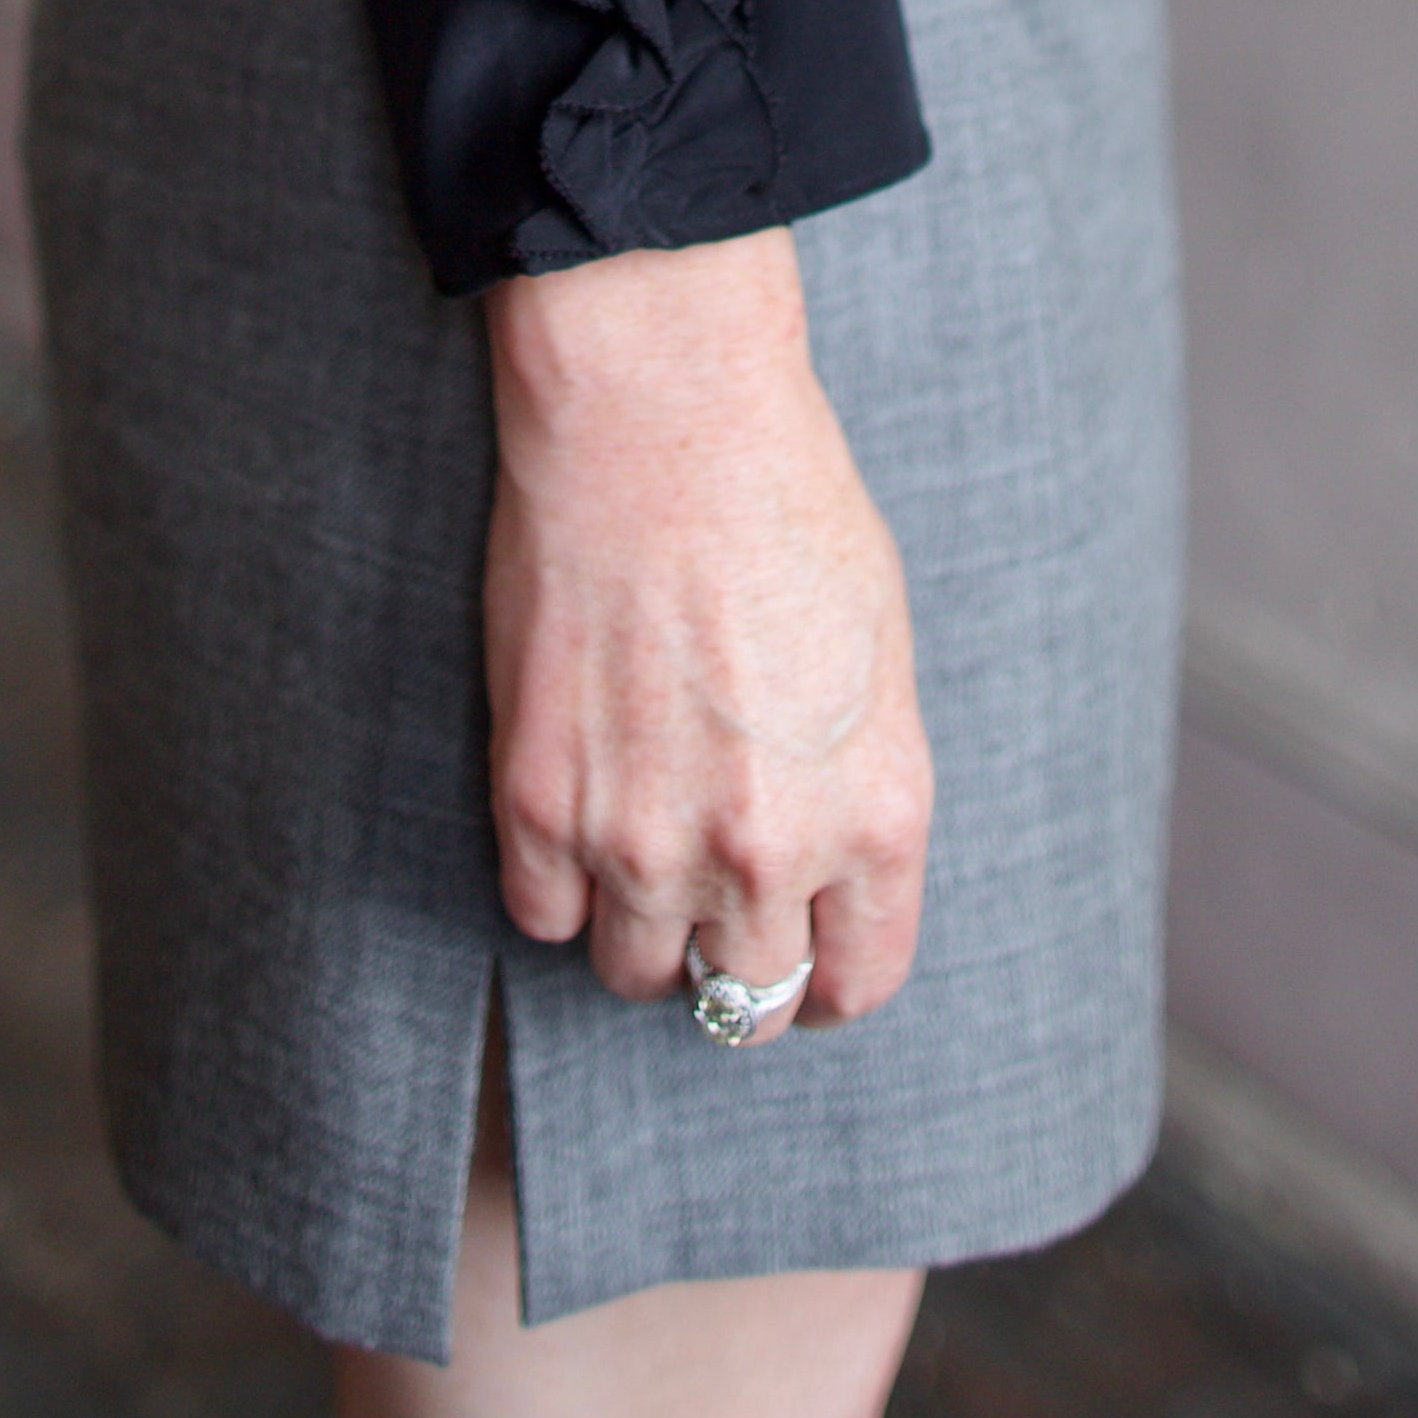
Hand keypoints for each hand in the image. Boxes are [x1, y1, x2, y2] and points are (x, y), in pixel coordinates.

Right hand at [482, 227, 931, 1038]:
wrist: (662, 418)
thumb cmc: (786, 504)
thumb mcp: (879, 659)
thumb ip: (858, 785)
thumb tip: (828, 864)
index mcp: (876, 815)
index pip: (858, 980)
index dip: (828, 982)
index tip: (803, 963)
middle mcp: (767, 851)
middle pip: (749, 1000)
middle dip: (736, 965)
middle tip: (714, 911)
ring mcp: (644, 837)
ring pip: (638, 975)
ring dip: (641, 930)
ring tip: (639, 851)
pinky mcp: (538, 803)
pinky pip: (542, 916)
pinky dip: (557, 883)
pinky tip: (573, 815)